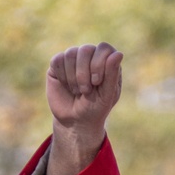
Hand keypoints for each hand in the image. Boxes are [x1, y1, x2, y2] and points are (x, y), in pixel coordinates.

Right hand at [44, 43, 122, 174]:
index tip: (98, 84)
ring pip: (73, 53)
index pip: (105, 49)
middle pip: (88, 49)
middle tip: (88, 90)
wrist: (76, 126)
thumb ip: (112, 74)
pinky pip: (59, 59)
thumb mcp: (107, 96)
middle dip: (88, 73)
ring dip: (76, 76)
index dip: (102, 64)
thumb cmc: (95, 113)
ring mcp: (73, 60)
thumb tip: (118, 53)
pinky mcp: (57, 65)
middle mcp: (90, 58)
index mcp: (106, 62)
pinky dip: (64, 75)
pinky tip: (67, 88)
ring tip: (79, 92)